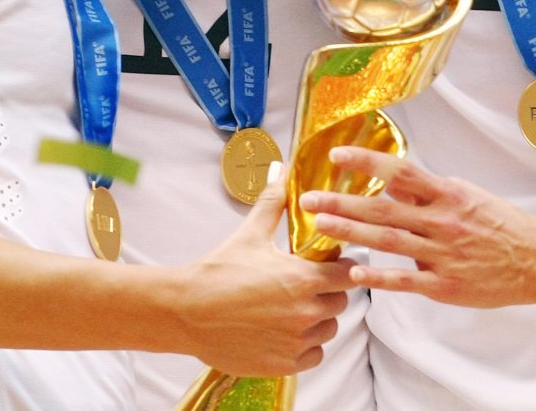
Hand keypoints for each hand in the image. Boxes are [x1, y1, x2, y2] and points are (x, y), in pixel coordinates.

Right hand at [175, 172, 355, 375]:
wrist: (186, 311)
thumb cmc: (218, 271)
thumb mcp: (250, 234)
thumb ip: (273, 203)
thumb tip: (282, 171)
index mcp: (304, 279)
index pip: (349, 275)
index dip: (343, 268)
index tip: (331, 265)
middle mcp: (305, 313)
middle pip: (340, 302)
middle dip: (329, 292)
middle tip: (308, 285)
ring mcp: (295, 342)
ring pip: (327, 330)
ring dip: (318, 320)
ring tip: (293, 308)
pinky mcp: (283, 364)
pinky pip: (313, 356)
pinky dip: (305, 346)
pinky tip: (286, 331)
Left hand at [299, 147, 535, 308]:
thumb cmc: (500, 225)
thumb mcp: (465, 195)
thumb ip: (427, 191)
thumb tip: (390, 178)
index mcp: (448, 194)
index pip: (401, 171)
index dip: (367, 162)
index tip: (337, 156)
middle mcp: (442, 221)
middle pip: (384, 208)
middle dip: (343, 203)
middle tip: (308, 199)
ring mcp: (443, 254)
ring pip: (389, 241)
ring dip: (352, 233)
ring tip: (320, 226)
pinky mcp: (446, 285)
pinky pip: (406, 281)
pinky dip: (380, 276)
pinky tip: (355, 272)